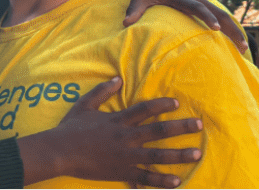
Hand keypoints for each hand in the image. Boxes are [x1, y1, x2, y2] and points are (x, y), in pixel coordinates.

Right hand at [21, 77, 202, 187]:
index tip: (176, 102)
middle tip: (199, 124)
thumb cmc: (69, 129)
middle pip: (158, 130)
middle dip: (180, 127)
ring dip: (179, 154)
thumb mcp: (84, 105)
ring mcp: (125, 156)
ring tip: (196, 153)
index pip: (145, 109)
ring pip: (157, 154)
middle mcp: (126, 137)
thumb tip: (117, 79)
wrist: (59, 152)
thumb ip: (102, 92)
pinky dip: (161, 180)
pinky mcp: (122, 172)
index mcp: (118, 120)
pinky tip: (177, 181)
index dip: (162, 104)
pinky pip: (145, 177)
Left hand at [125, 0, 247, 53]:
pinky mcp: (202, 0)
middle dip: (230, 29)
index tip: (216, 28)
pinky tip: (237, 39)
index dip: (206, 17)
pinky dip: (230, 25)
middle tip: (242, 48)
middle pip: (218, 12)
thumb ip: (133, 9)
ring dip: (234, 30)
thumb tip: (125, 24)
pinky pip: (220, 13)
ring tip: (244, 49)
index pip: (196, 7)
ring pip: (223, 14)